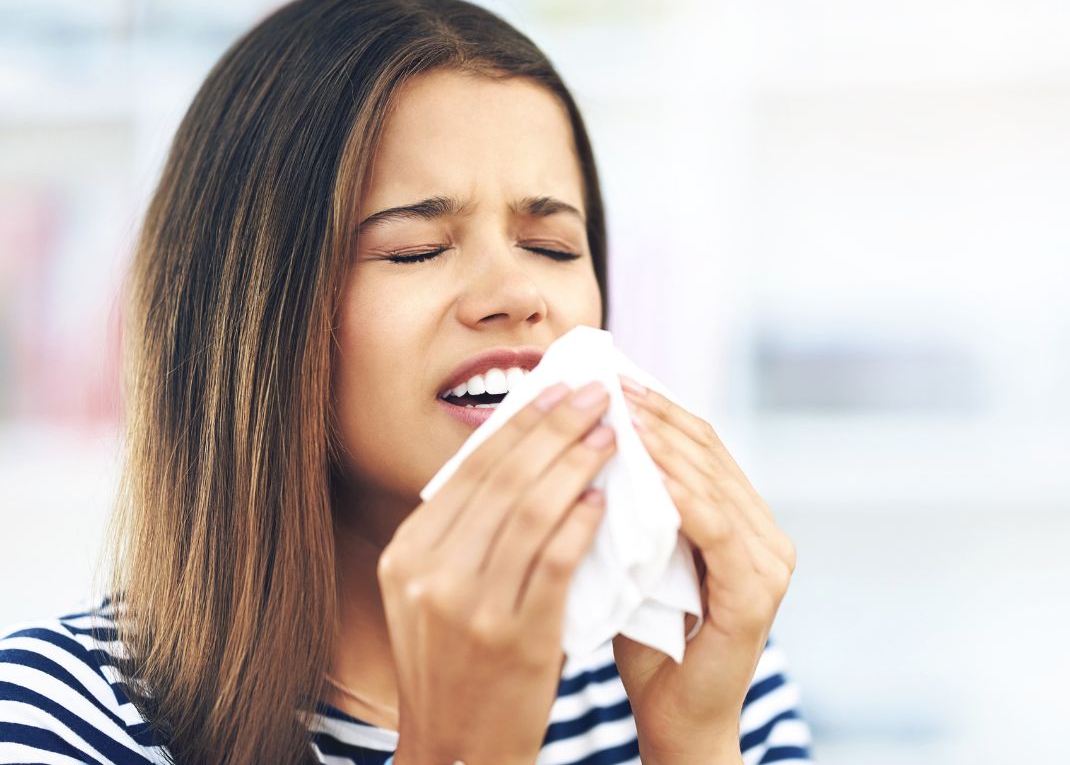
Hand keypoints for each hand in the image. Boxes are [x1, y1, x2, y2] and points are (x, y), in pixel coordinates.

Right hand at [376, 381, 616, 764]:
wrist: (458, 750)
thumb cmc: (458, 664)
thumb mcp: (433, 594)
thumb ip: (462, 533)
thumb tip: (518, 454)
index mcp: (409, 556)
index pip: (470, 470)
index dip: (519, 423)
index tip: (556, 388)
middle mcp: (432, 575)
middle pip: (503, 479)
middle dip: (555, 427)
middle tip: (597, 394)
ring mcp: (472, 608)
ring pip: (531, 511)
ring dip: (577, 464)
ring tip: (612, 435)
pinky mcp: (518, 638)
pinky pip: (555, 562)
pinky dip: (581, 523)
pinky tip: (605, 499)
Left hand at [612, 375, 796, 762]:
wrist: (675, 721)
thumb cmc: (649, 643)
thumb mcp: (638, 558)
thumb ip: (633, 509)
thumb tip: (590, 444)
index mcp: (741, 522)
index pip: (702, 447)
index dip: (660, 410)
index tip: (615, 379)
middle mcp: (765, 535)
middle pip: (710, 454)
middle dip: (658, 415)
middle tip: (612, 383)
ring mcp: (768, 563)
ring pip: (713, 482)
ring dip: (664, 444)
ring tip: (620, 413)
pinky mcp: (756, 593)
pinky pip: (715, 529)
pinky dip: (680, 495)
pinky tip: (645, 468)